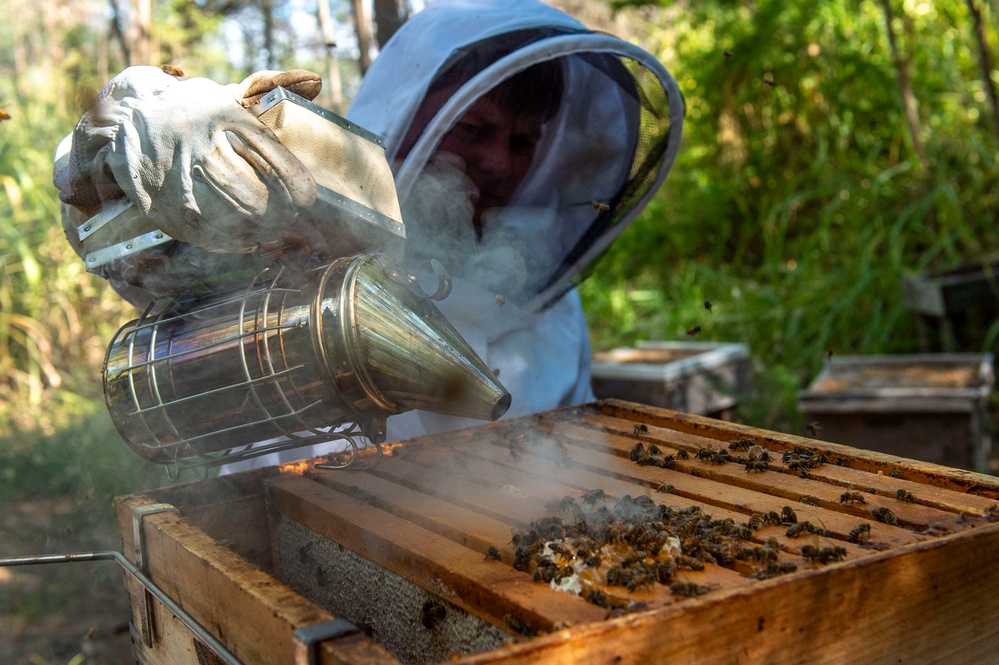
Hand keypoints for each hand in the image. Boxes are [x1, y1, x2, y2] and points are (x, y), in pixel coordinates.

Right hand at [56, 66, 322, 252]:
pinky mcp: (164, 207)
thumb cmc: (194, 111)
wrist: (130, 123)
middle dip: (280, 215)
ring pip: (233, 221)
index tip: (305, 197)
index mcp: (223, 119)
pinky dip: (232, 242)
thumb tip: (315, 82)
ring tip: (270, 229)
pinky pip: (207, 236)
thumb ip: (275, 89)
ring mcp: (180, 181)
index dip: (299, 190)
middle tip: (288, 216)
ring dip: (261, 231)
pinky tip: (246, 239)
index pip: (277, 165)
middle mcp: (201, 148)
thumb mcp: (230, 96)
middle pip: (256, 200)